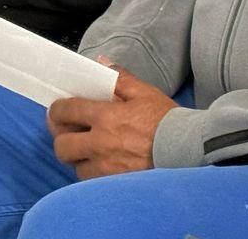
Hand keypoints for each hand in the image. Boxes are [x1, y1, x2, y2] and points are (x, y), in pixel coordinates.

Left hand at [46, 63, 179, 178]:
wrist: (190, 151)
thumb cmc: (168, 121)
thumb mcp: (144, 93)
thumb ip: (119, 78)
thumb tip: (101, 63)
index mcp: (105, 117)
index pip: (66, 112)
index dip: (56, 111)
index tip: (58, 111)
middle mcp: (101, 145)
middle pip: (62, 146)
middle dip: (62, 138)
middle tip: (68, 133)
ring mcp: (108, 168)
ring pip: (76, 167)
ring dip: (78, 158)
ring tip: (88, 150)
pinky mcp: (117, 185)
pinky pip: (93, 182)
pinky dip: (93, 173)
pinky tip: (102, 164)